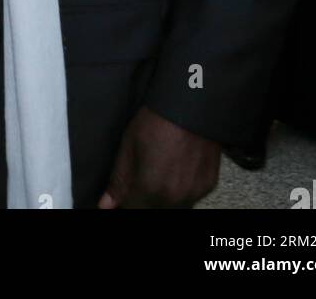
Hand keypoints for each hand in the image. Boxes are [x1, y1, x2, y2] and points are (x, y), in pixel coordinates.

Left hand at [98, 106, 219, 208]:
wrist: (192, 104)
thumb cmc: (158, 121)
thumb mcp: (129, 146)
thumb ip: (119, 180)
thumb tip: (107, 204)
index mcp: (150, 189)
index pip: (133, 211)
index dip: (125, 204)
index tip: (123, 197)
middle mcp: (174, 198)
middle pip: (153, 210)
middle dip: (143, 200)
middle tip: (142, 180)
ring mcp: (194, 193)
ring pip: (173, 207)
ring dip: (162, 198)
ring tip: (160, 172)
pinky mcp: (208, 185)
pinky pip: (190, 197)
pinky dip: (181, 190)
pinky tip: (176, 170)